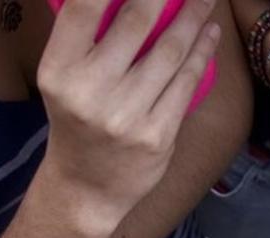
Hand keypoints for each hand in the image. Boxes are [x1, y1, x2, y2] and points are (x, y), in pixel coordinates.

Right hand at [37, 0, 221, 221]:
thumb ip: (86, 38)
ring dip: (193, 17)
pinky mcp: (157, 136)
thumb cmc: (77, 120)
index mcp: (59, 70)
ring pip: (170, 51)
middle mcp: (89, 91)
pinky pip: (186, 83)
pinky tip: (209, 31)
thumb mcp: (64, 79)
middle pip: (136, 21)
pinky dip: (201, 52)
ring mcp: (126, 116)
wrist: (87, 188)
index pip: (84, 7)